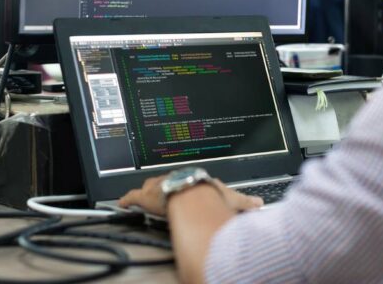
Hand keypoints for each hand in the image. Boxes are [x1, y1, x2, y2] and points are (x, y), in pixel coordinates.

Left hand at [119, 174, 263, 216]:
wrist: (191, 195)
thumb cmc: (208, 195)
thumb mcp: (231, 198)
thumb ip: (246, 202)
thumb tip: (260, 204)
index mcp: (192, 178)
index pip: (188, 179)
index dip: (185, 184)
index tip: (185, 187)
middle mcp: (174, 178)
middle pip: (167, 180)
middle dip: (165, 185)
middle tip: (162, 192)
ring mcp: (159, 186)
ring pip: (150, 186)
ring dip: (148, 191)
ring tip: (144, 196)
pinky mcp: (145, 196)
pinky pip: (133, 197)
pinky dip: (127, 200)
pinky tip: (122, 203)